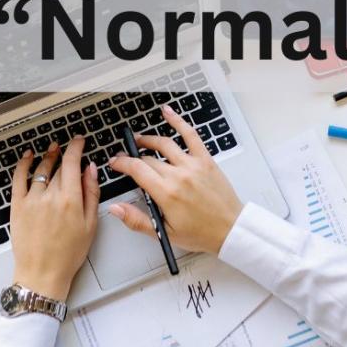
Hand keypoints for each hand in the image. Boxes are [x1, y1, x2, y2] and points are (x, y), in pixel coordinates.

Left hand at [9, 137, 98, 301]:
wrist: (42, 273)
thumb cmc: (67, 254)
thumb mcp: (90, 225)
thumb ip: (92, 194)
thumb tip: (91, 171)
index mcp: (70, 200)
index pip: (73, 163)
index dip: (76, 147)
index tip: (79, 141)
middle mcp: (50, 196)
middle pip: (59, 167)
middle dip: (65, 156)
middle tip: (69, 149)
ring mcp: (31, 200)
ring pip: (40, 170)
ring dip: (47, 157)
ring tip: (52, 151)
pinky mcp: (17, 206)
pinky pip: (18, 178)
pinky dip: (23, 164)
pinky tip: (27, 157)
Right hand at [106, 106, 243, 254]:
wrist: (230, 229)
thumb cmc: (201, 233)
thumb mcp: (164, 233)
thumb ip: (137, 219)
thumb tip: (116, 209)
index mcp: (167, 193)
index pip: (136, 169)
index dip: (122, 163)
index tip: (115, 163)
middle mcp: (179, 175)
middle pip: (148, 158)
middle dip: (133, 156)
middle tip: (126, 157)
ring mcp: (193, 165)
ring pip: (164, 144)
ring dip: (149, 139)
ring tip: (139, 140)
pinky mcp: (205, 160)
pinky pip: (191, 135)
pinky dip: (178, 121)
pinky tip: (168, 113)